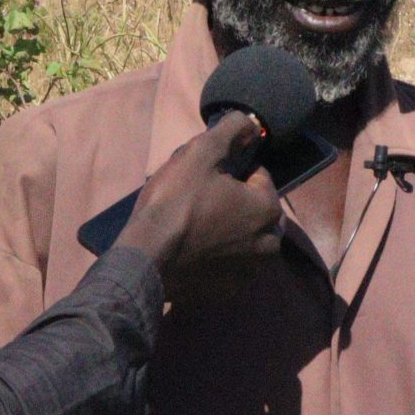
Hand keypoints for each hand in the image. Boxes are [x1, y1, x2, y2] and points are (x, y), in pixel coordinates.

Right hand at [117, 112, 282, 301]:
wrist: (145, 261)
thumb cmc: (174, 203)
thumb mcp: (200, 153)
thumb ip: (231, 131)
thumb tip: (250, 123)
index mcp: (267, 208)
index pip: (260, 176)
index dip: (233, 170)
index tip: (207, 175)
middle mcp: (269, 243)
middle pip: (255, 210)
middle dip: (235, 201)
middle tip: (198, 199)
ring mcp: (249, 271)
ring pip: (244, 238)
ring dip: (228, 229)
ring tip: (194, 224)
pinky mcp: (228, 290)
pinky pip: (228, 264)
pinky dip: (217, 255)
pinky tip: (192, 248)